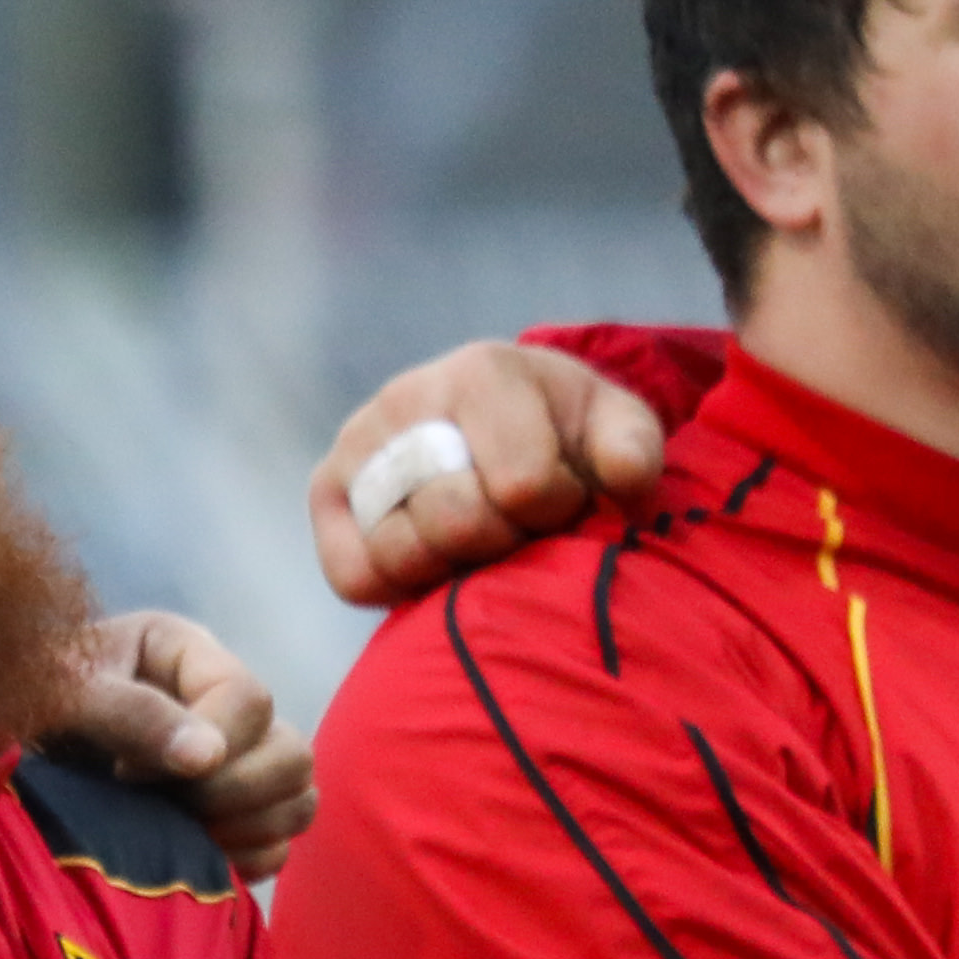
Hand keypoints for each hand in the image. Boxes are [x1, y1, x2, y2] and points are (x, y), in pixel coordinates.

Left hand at [49, 608, 317, 868]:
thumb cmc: (19, 702)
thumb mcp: (62, 694)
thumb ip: (129, 715)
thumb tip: (208, 757)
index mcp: (189, 654)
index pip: (249, 699)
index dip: (209, 744)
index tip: (130, 772)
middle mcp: (223, 704)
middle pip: (291, 753)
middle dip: (233, 793)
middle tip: (162, 806)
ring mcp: (235, 759)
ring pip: (298, 798)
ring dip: (248, 827)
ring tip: (177, 832)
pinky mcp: (228, 810)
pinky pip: (278, 843)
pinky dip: (246, 858)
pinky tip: (189, 856)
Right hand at [310, 342, 669, 608]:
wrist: (498, 424)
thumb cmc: (562, 431)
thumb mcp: (615, 425)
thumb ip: (633, 448)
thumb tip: (624, 481)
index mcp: (481, 374)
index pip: (521, 483)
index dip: (555, 511)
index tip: (565, 498)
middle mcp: (403, 400)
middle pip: (457, 520)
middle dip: (504, 539)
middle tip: (517, 522)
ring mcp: (355, 448)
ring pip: (401, 552)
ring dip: (453, 566)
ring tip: (476, 539)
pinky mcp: (326, 495)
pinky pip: (355, 576)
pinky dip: (400, 585)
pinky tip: (435, 559)